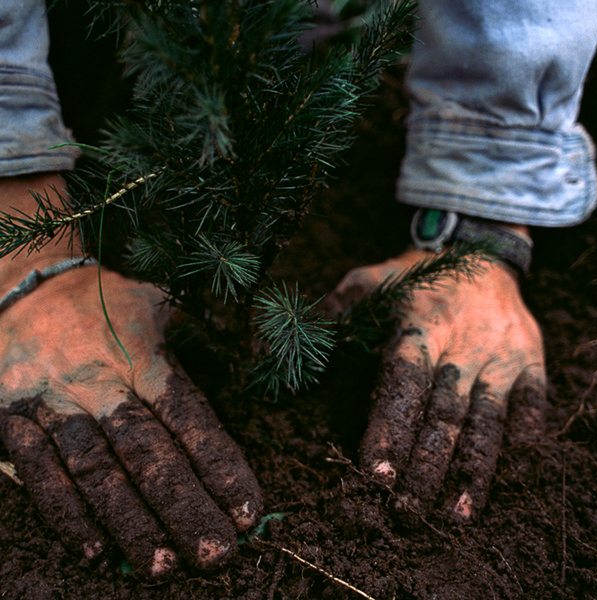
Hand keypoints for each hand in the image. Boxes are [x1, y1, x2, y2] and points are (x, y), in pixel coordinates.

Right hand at [0, 176, 261, 577]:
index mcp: (143, 353)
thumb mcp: (158, 300)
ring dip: (131, 522)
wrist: (25, 281)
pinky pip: (39, 472)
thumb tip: (257, 356)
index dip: (220, 464)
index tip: (248, 509)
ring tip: (163, 565)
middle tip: (216, 554)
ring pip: (96, 471)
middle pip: (147, 453)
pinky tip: (95, 550)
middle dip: (184, 506)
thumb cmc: (107, 298)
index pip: (189, 417)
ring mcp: (53, 403)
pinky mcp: (12, 419)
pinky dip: (67, 513)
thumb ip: (199, 332)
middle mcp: (100, 381)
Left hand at [328, 247, 546, 519]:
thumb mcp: (371, 278)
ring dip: (473, 468)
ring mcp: (501, 353)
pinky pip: (533, 404)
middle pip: (444, 413)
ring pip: (488, 419)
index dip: (389, 429)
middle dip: (426, 465)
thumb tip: (285, 340)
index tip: (376, 473)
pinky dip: (523, 440)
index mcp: (419, 324)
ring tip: (456, 512)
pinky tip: (509, 474)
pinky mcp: (530, 359)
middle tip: (408, 508)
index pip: (403, 383)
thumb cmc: (417, 276)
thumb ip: (336, 308)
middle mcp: (462, 343)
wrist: (481, 252)